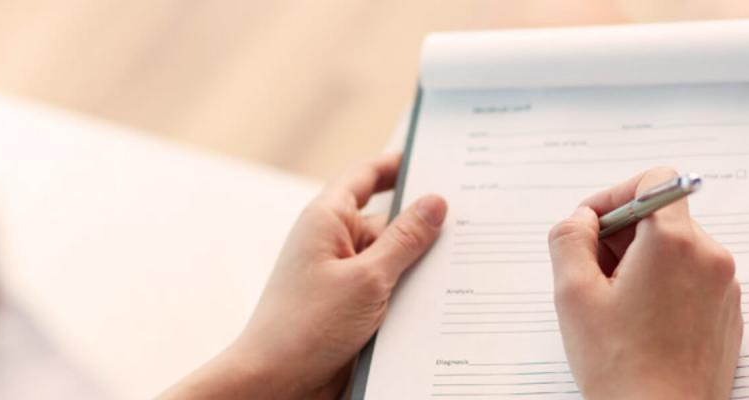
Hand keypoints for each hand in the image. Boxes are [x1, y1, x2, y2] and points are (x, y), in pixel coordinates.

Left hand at [162, 152, 446, 398]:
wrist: (276, 383)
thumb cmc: (306, 327)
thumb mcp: (368, 278)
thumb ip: (405, 239)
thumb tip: (435, 203)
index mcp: (327, 219)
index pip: (366, 176)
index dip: (398, 163)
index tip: (435, 157)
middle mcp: (333, 242)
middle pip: (388, 220)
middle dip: (424, 223)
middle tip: (472, 219)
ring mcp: (342, 276)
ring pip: (393, 259)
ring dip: (420, 265)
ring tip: (466, 263)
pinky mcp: (350, 307)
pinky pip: (388, 289)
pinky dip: (411, 292)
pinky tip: (443, 300)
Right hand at [548, 168, 741, 398]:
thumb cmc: (620, 367)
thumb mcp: (573, 294)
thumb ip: (569, 239)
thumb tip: (581, 220)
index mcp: (674, 243)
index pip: (655, 180)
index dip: (615, 196)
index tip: (592, 227)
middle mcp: (709, 257)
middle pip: (662, 216)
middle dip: (621, 235)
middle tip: (590, 273)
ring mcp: (724, 287)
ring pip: (675, 249)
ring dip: (640, 263)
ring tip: (613, 305)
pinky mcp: (727, 314)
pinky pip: (691, 280)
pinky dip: (662, 287)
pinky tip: (637, 323)